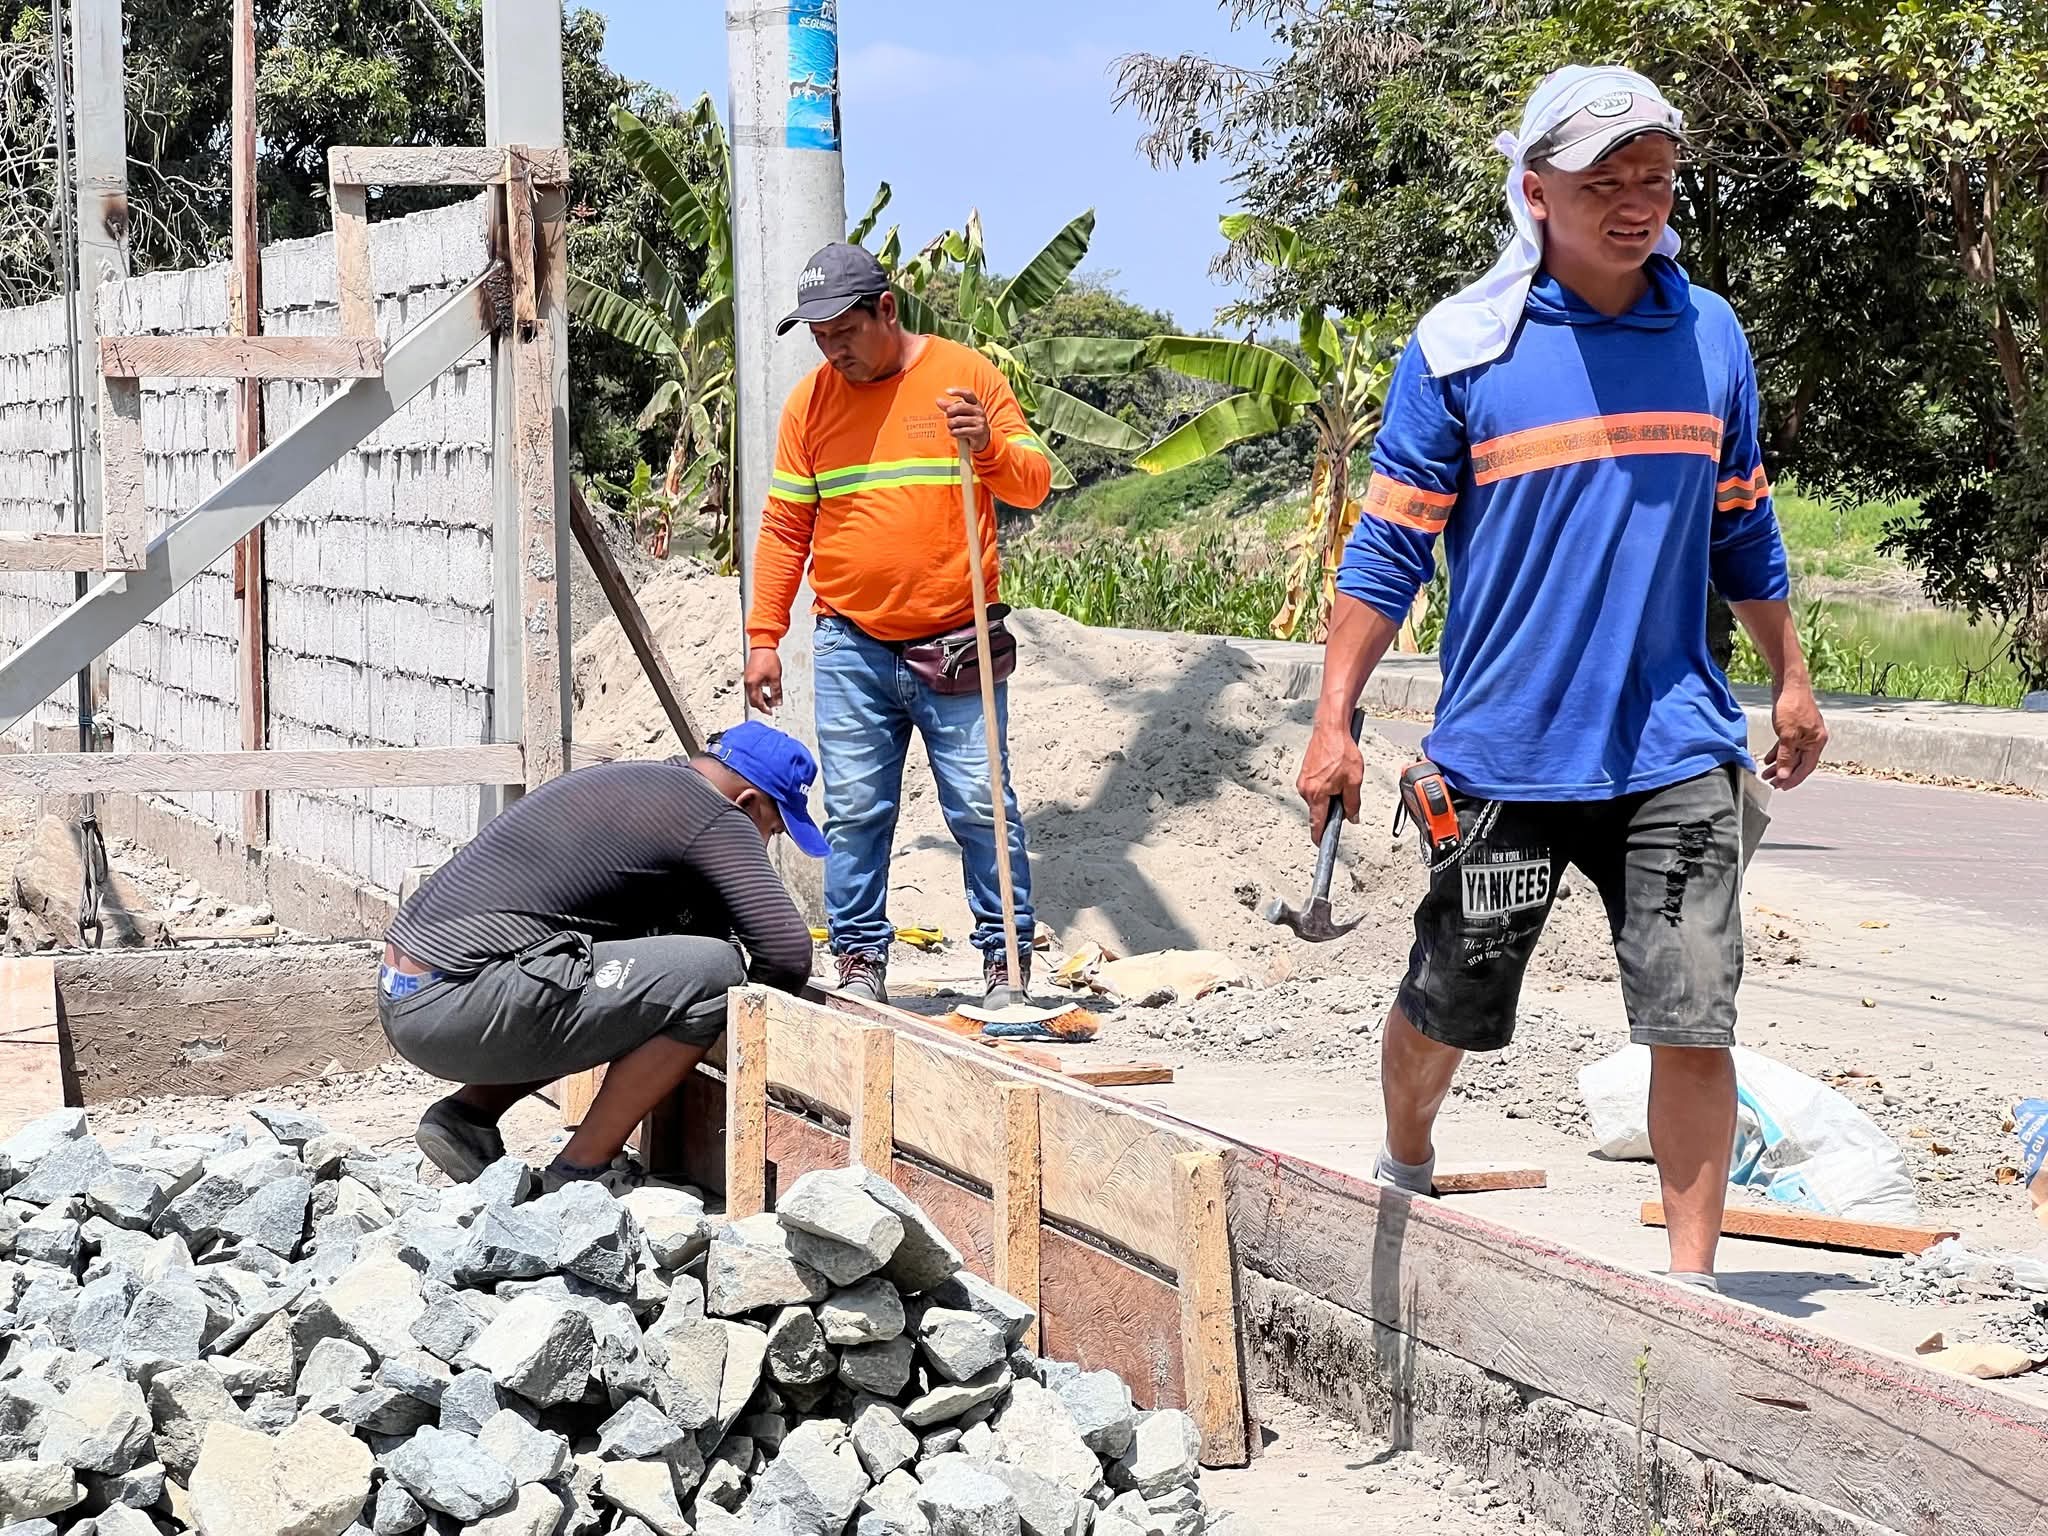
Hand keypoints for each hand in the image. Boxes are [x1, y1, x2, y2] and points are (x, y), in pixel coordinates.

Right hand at [744, 647, 782, 713]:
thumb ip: (776, 692)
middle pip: (753, 700)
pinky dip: (759, 693)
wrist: (762, 646)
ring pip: (753, 695)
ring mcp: (748, 679)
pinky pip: (753, 689)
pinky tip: (767, 691)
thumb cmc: (767, 659)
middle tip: (771, 707)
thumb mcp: (775, 678)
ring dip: (761, 699)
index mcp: (753, 684)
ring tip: (771, 699)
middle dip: (762, 705)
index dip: (764, 709)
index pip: (757, 702)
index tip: (770, 712)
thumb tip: (778, 702)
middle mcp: (748, 683)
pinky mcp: (750, 675)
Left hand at [939, 388, 991, 454]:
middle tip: (948, 417)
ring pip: (957, 420)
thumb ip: (950, 406)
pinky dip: (953, 433)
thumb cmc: (969, 423)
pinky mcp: (979, 431)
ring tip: (952, 427)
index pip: (967, 393)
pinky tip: (955, 433)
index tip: (947, 391)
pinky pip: (959, 431)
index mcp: (975, 403)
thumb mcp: (961, 413)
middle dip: (949, 412)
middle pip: (959, 406)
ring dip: (950, 425)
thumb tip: (938, 400)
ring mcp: (980, 421)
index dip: (957, 391)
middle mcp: (979, 410)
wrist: (982, 438)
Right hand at [1297, 718, 1364, 842]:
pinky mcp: (1304, 773)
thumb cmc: (1341, 752)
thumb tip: (1352, 818)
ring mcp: (1303, 781)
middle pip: (1319, 811)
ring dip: (1330, 795)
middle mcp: (1305, 790)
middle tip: (1347, 794)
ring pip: (1318, 798)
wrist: (1330, 729)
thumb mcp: (1354, 781)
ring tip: (1342, 777)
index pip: (1317, 823)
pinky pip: (1316, 788)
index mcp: (1316, 795)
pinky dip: (1326, 786)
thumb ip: (1352, 803)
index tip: (1322, 844)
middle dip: (1332, 809)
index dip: (1320, 836)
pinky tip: (1335, 772)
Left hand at [1762, 679, 1825, 788]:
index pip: (1806, 767)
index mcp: (1816, 742)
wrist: (1789, 684)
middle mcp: (1813, 739)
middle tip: (1772, 783)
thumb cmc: (1792, 706)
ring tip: (1767, 774)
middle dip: (1785, 774)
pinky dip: (1778, 753)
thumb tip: (1785, 774)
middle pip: (1799, 762)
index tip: (1782, 787)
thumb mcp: (1787, 735)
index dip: (1793, 779)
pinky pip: (1787, 745)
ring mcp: (1804, 733)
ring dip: (1780, 765)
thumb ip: (1786, 756)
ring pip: (1792, 754)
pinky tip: (1768, 759)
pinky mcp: (1794, 727)